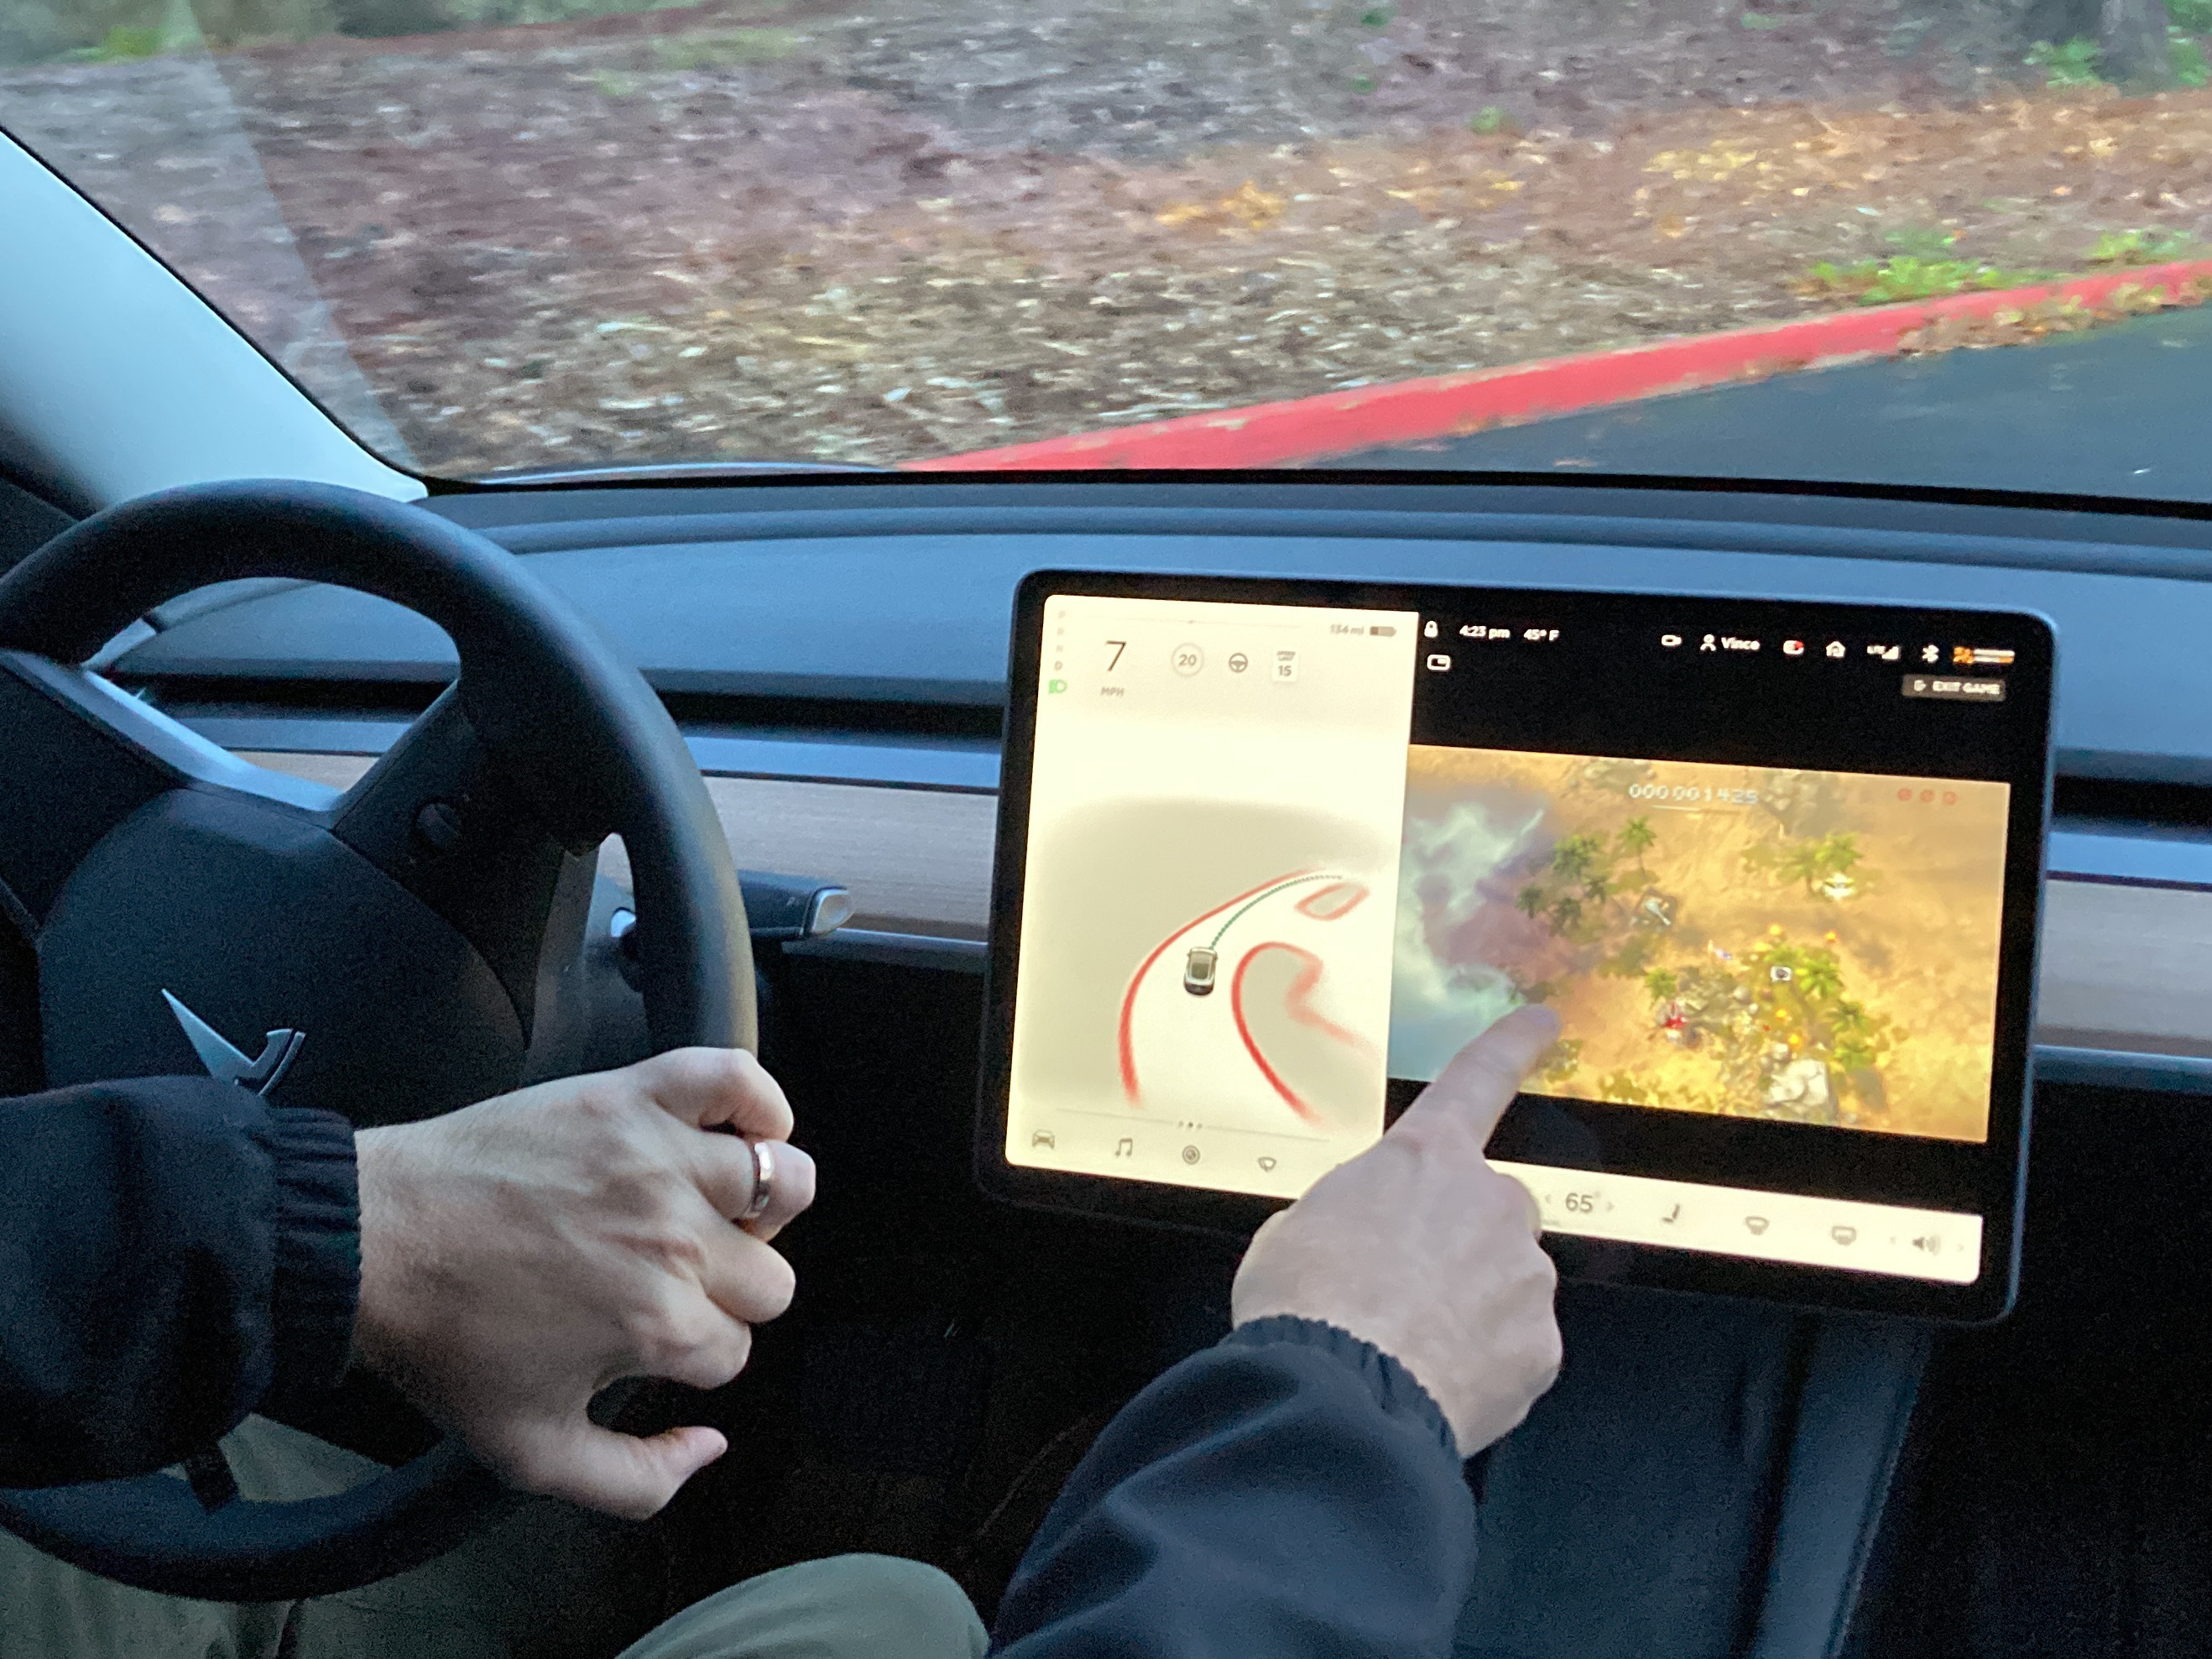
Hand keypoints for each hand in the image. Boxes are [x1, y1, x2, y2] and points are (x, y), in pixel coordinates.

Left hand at [352, 1047, 816, 1518]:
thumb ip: (638, 1482)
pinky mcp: (633, 1098)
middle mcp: (675, 1240)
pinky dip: (760, 1102)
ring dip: (766, 1206)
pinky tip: (742, 1134)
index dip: (696, 1353)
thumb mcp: (531, 1453)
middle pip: (771, 1277)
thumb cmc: (446, 1342)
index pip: (737, 1348)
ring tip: (716, 1212)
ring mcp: (659, 1159)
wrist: (372, 1243)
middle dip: (730, 1291)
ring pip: (788, 1180)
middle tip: (672, 1281)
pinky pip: (736, 1079)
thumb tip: (712, 1445)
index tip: (652, 1338)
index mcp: (660, 1326)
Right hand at [1230, 1006, 1562, 1454]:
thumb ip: (1350, 1215)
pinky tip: (1432, 1380)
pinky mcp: (1539, 1347)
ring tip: (1406, 1346)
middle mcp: (1490, 1202)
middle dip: (1459, 1241)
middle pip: (1490, 1210)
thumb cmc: (1304, 1304)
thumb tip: (1357, 1241)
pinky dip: (1482, 1363)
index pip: (1476, 1082)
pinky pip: (1515, 1347)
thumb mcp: (1296, 1231)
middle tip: (1399, 1288)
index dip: (1510, 1046)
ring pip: (1506, 1281)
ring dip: (1468, 1305)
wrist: (1339, 1394)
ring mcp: (1523, 1275)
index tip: (1543, 1021)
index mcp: (1424, 1158)